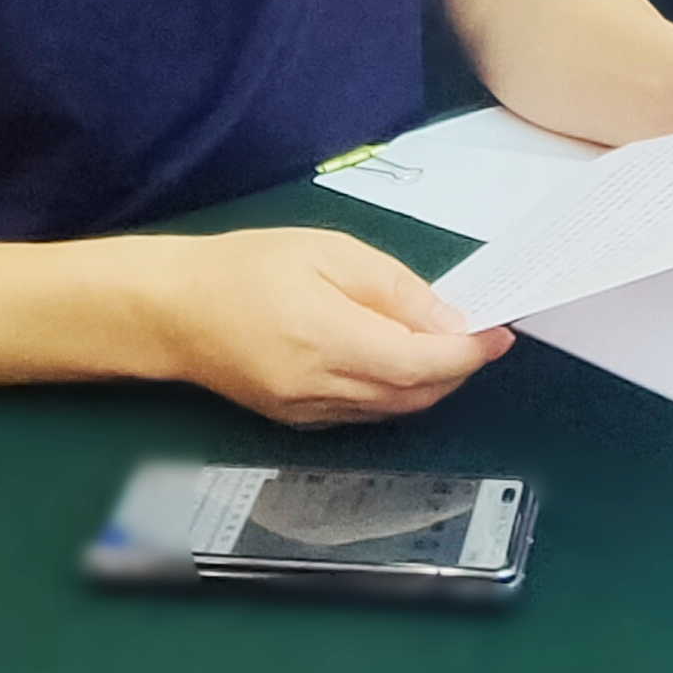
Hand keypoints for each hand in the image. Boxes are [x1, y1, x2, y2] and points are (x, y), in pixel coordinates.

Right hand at [152, 227, 512, 426]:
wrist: (172, 309)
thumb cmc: (245, 267)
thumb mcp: (328, 251)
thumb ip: (394, 288)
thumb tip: (449, 320)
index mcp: (330, 341)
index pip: (422, 363)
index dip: (469, 353)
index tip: (500, 334)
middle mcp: (322, 389)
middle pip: (416, 395)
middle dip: (457, 369)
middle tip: (481, 336)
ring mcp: (308, 413)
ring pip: (394, 410)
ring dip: (430, 384)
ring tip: (445, 345)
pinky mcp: (297, 421)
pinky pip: (365, 413)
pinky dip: (395, 392)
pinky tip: (397, 361)